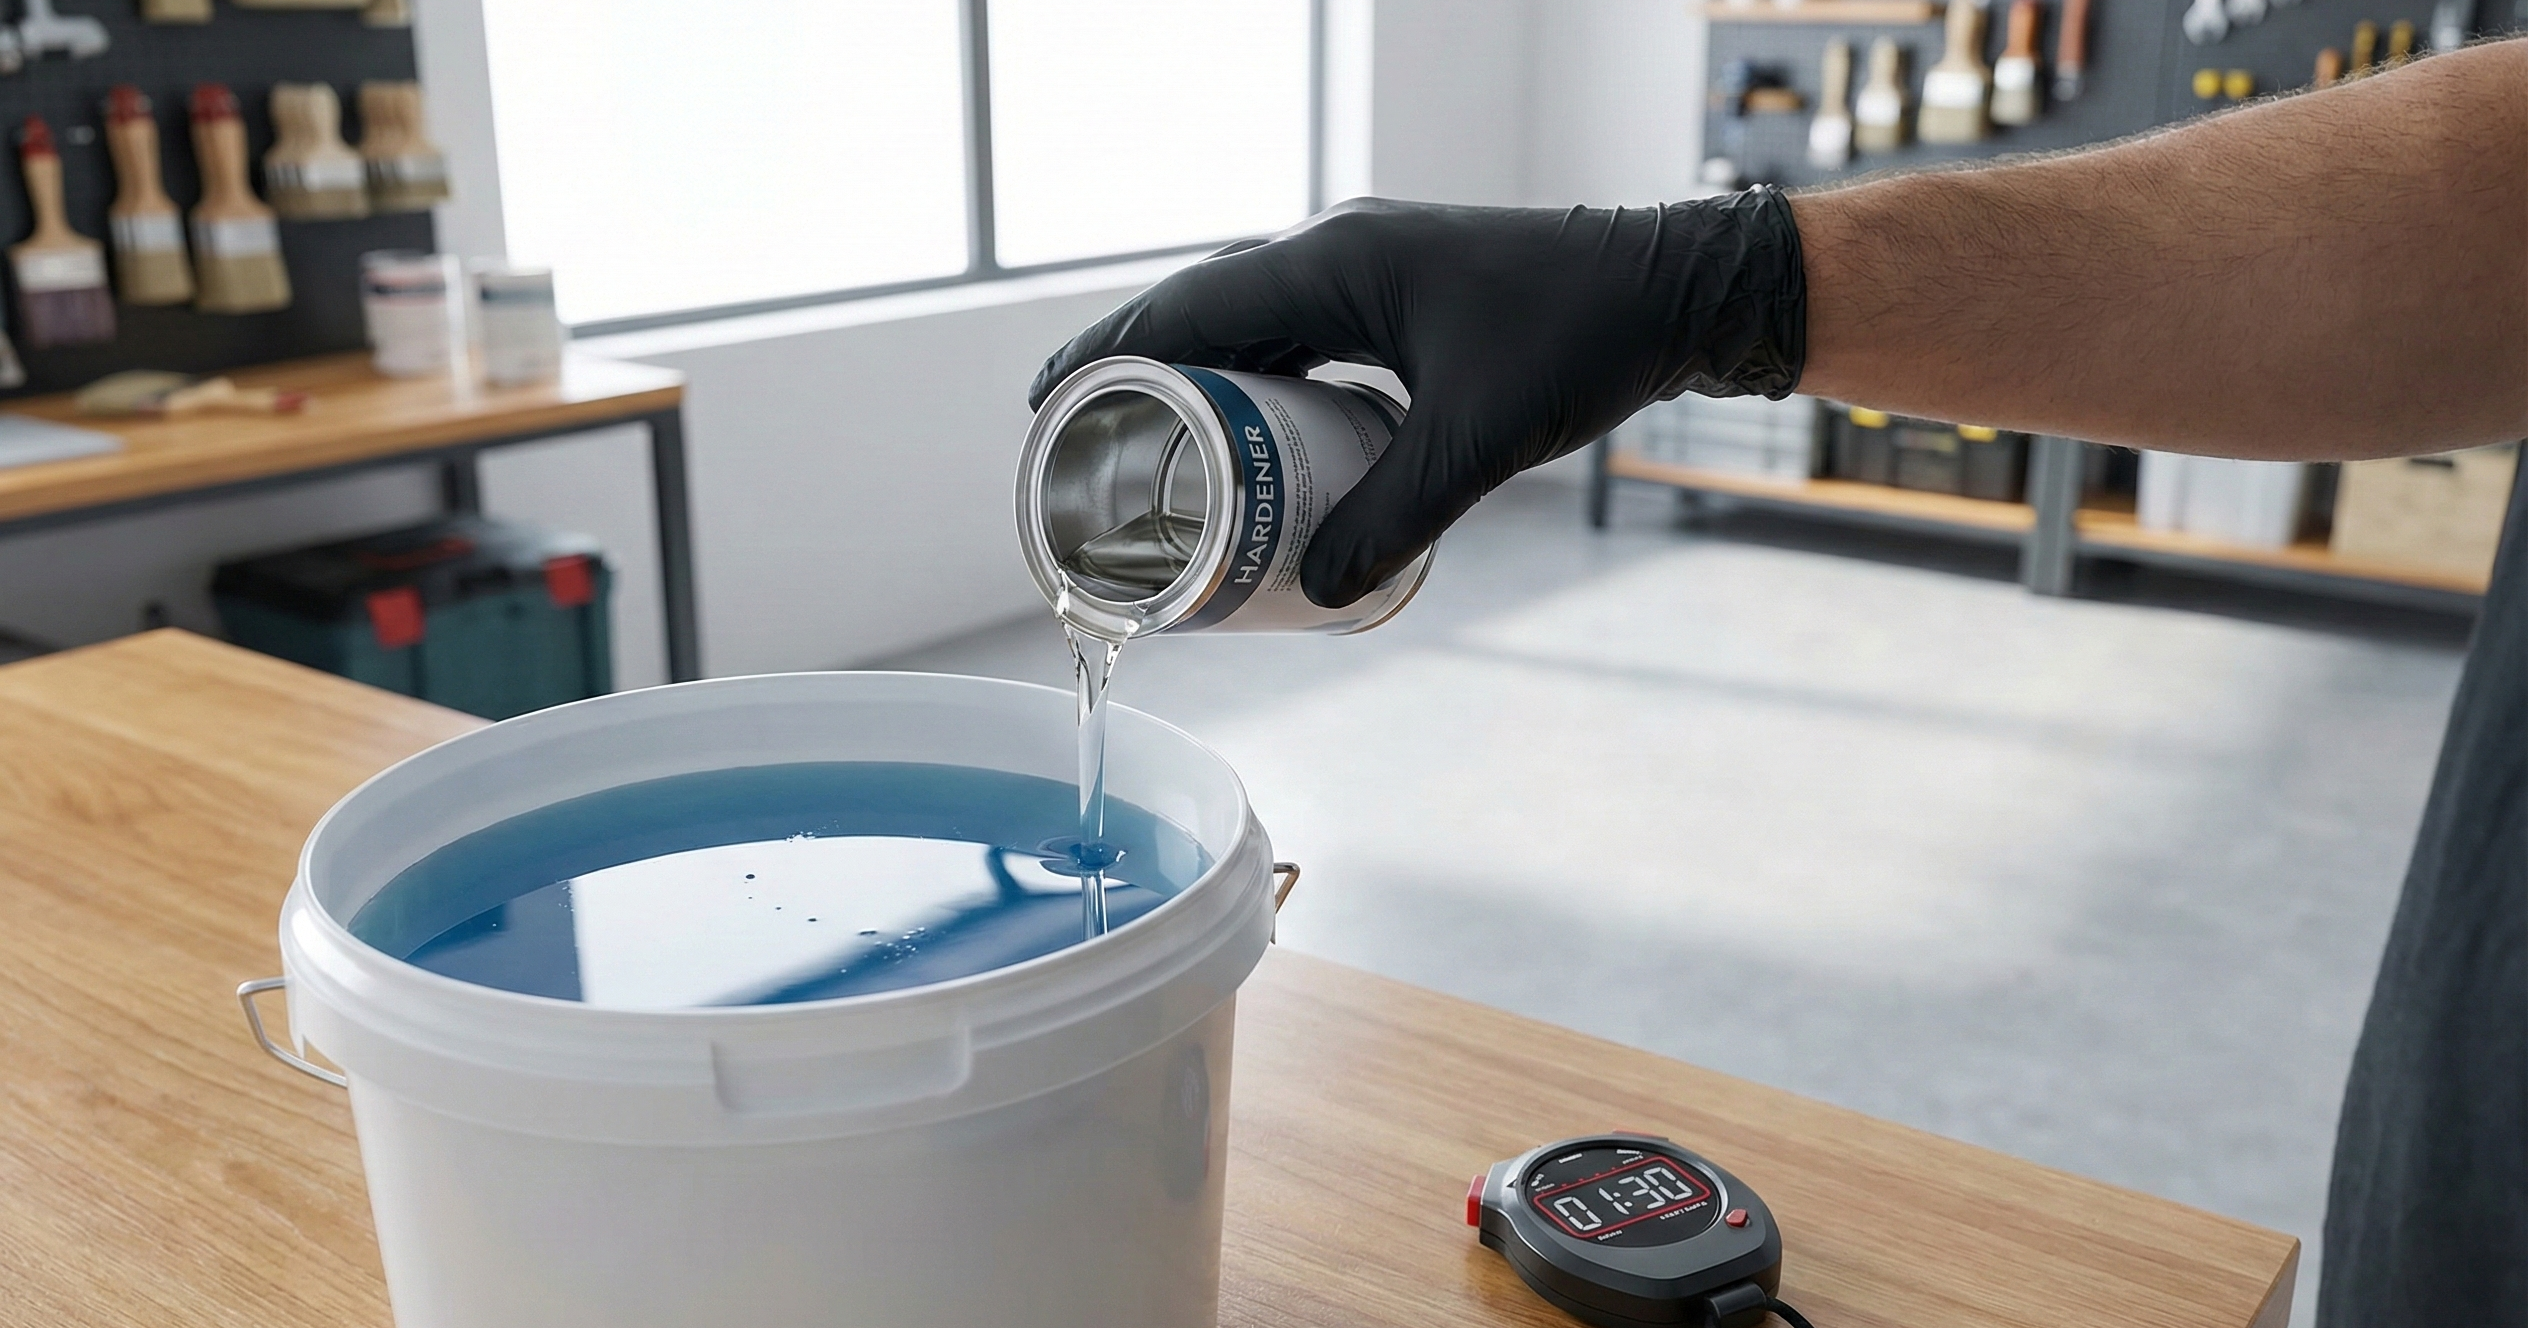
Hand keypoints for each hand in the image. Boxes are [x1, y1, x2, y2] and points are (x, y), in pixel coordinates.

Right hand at [1028, 189, 1807, 607]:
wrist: (1672, 290)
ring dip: (1202, 384)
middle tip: (1082, 446)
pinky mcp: (1401, 295)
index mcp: (1334, 263)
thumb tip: (1319, 592)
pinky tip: (1253, 439)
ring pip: (1254, 328)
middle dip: (1140, 378)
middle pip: (1206, 316)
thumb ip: (1393, 518)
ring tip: (1148, 452)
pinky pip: (1304, 336)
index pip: (1186, 309)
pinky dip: (1265, 384)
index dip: (1109, 355)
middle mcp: (1338, 253)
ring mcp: (1370, 270)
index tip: (1048, 401)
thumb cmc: (1581, 341)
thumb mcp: (1476, 442)